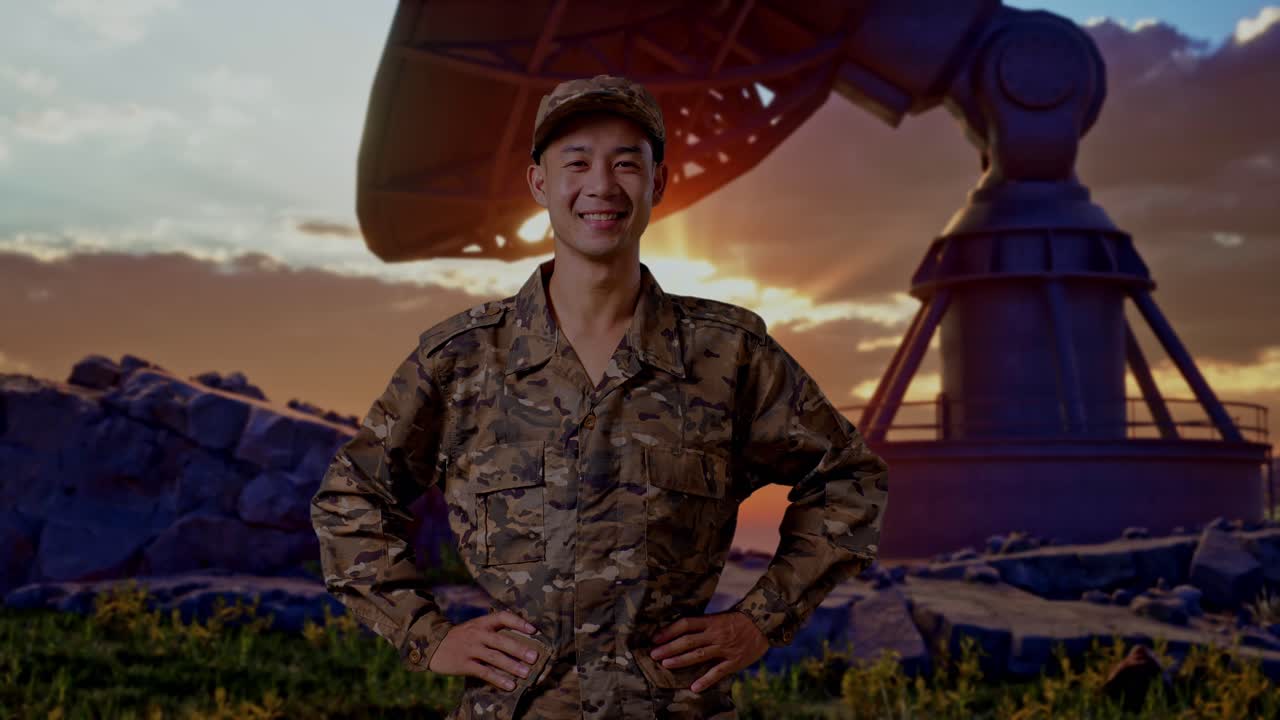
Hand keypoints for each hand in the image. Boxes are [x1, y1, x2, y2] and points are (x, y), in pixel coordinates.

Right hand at [427, 611, 540, 691]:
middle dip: (519, 649)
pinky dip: (498, 679)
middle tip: (535, 657)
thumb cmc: (461, 636)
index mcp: (481, 622)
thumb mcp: (475, 627)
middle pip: (501, 640)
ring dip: (512, 666)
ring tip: (526, 673)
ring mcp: (470, 649)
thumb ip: (493, 629)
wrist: (433, 644)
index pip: (502, 617)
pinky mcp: (464, 664)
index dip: (518, 622)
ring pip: (494, 657)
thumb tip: (520, 636)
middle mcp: (477, 634)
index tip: (533, 630)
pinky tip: (510, 685)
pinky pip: (484, 672)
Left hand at [649, 610, 769, 692]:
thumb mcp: (719, 617)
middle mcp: (715, 634)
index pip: (685, 624)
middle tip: (654, 654)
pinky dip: (706, 680)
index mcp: (711, 621)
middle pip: (688, 640)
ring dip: (681, 660)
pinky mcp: (734, 661)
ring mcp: (725, 648)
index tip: (654, 638)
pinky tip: (694, 688)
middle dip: (669, 647)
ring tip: (666, 664)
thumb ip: (703, 625)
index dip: (668, 631)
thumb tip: (680, 632)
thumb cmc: (739, 620)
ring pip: (699, 654)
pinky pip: (718, 672)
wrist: (764, 623)